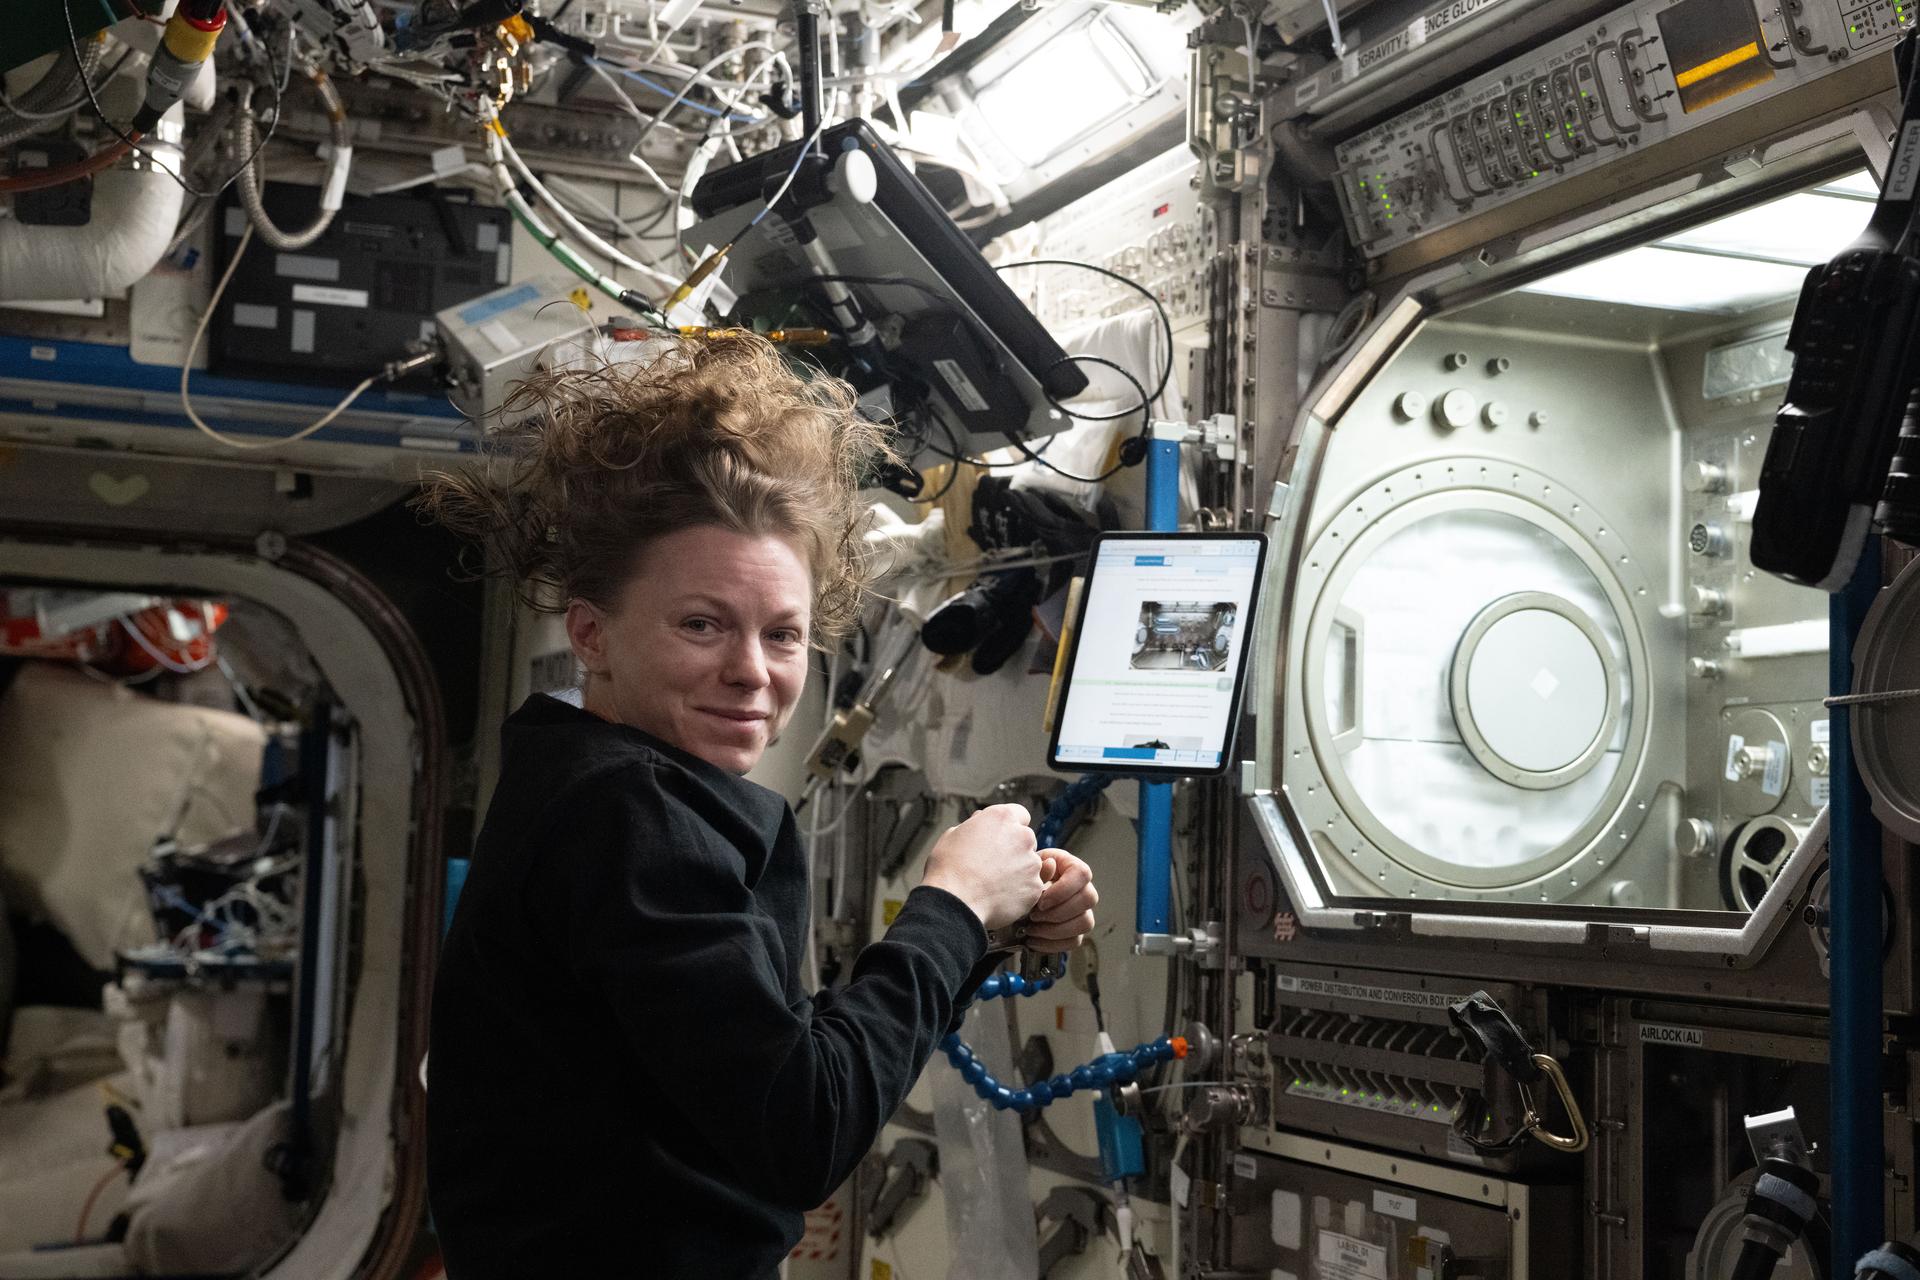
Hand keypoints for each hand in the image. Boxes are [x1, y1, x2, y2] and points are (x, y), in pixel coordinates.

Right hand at [920, 803, 1044, 931]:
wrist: (955, 901)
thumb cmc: (949, 868)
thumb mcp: (953, 834)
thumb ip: (975, 824)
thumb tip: (980, 820)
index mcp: (1002, 817)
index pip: (1019, 814)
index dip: (1009, 827)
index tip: (1000, 838)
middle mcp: (1022, 836)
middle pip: (1026, 839)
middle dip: (1015, 849)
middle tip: (994, 864)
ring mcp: (1032, 862)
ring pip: (1030, 864)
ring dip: (1019, 871)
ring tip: (994, 884)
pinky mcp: (1035, 886)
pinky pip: (1031, 887)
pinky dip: (1020, 892)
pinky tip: (999, 897)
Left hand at [1026, 850, 1096, 948]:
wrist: (1017, 897)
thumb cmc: (1024, 879)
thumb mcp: (1027, 870)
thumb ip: (1038, 870)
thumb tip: (1050, 865)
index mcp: (1071, 867)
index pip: (1082, 874)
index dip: (1064, 890)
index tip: (1041, 902)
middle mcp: (1083, 888)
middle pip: (1088, 899)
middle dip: (1058, 913)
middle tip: (1033, 916)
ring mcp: (1083, 911)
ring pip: (1085, 923)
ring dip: (1055, 931)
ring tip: (1031, 930)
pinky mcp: (1076, 930)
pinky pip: (1074, 941)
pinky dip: (1052, 944)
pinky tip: (1033, 941)